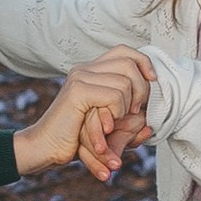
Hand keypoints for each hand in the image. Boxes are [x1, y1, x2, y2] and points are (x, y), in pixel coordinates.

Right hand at [16, 52, 152, 177]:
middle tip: (135, 112)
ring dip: (126, 108)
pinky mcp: (78, 91)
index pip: (124, 51)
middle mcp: (84, 69)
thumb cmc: (77, 139)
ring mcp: (80, 77)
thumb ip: (126, 113)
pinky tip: (106, 126)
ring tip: (113, 123)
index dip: (143, 62)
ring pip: (125, 83)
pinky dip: (117, 113)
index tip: (153, 81)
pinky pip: (115, 96)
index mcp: (90, 71)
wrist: (47, 148)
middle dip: (141, 89)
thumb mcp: (106, 122)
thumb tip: (152, 109)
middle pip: (129, 63)